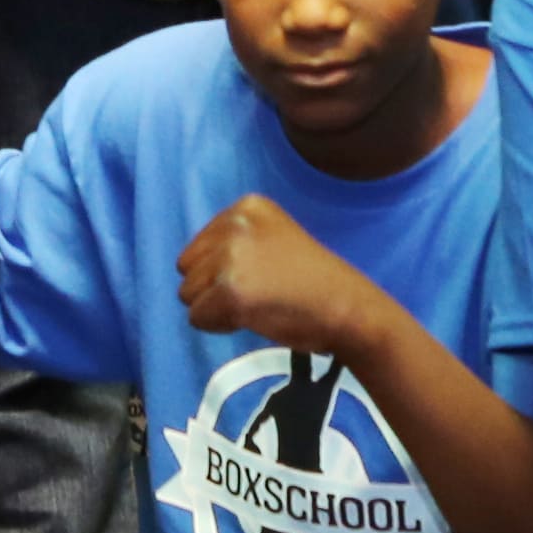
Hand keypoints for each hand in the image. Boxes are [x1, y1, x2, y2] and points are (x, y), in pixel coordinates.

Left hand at [174, 195, 382, 360]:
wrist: (346, 307)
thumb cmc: (312, 281)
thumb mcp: (272, 239)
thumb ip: (234, 242)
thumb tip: (189, 267)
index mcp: (246, 207)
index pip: (198, 246)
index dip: (222, 271)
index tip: (261, 275)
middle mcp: (234, 224)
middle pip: (187, 268)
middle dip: (213, 288)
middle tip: (256, 294)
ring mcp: (231, 257)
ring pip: (188, 295)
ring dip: (216, 308)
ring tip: (257, 305)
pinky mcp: (229, 291)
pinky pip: (198, 318)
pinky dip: (220, 326)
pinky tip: (253, 318)